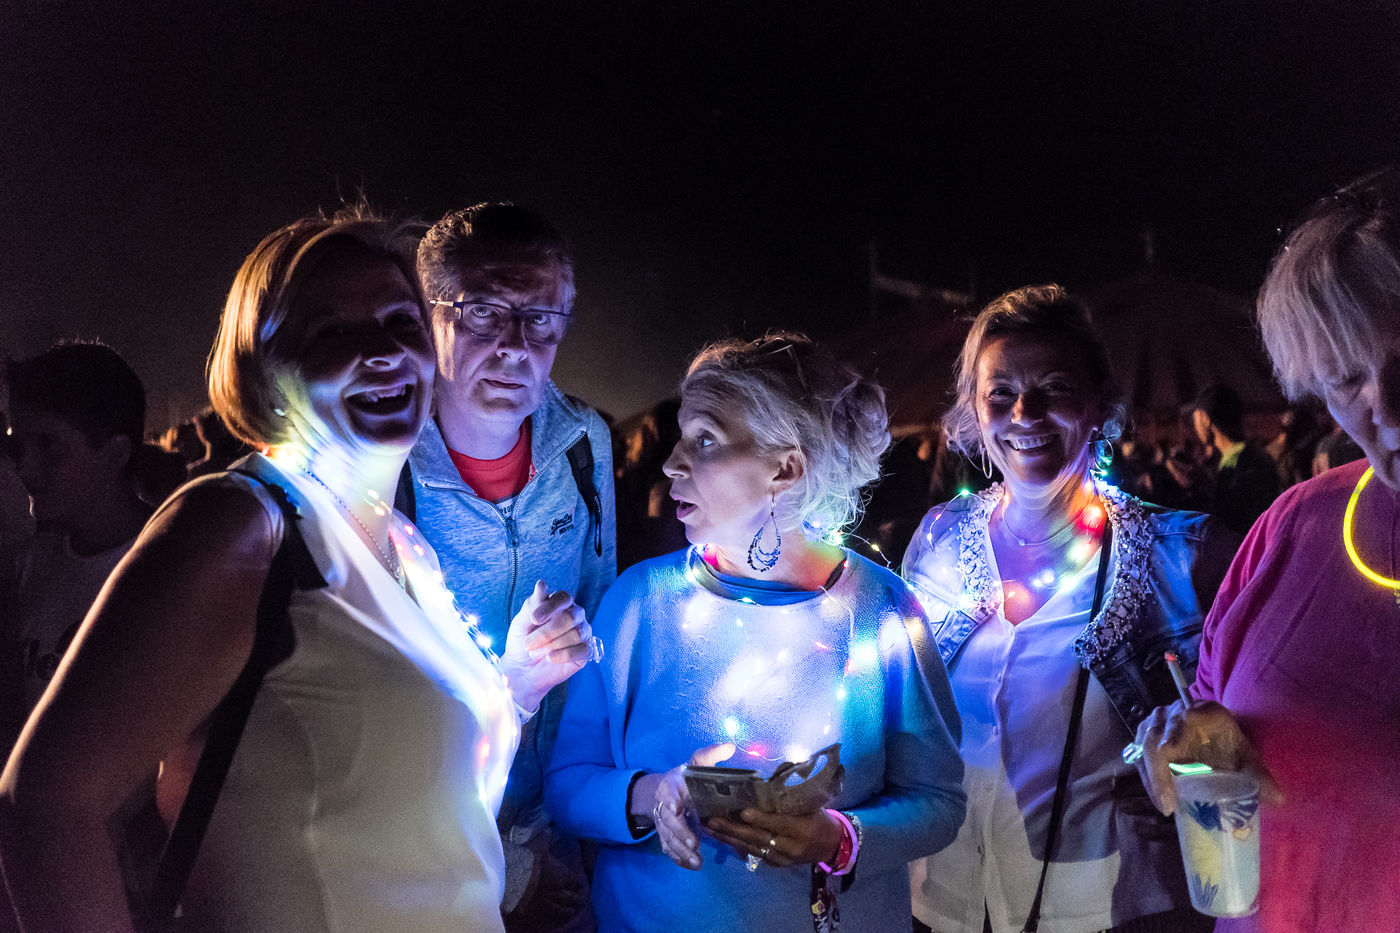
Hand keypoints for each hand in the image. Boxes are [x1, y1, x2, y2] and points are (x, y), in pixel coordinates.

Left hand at [499, 581, 592, 712]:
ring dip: (552, 645)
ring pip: (576, 634)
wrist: (523, 670)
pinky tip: (549, 658)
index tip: (533, 619)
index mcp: (560, 603)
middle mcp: (575, 615)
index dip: (550, 607)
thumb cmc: (521, 642)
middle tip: (528, 644)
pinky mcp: (586, 651)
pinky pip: (582, 650)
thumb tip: (542, 584)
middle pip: (570, 617)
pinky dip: (562, 655)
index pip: (563, 598)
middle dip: (546, 633)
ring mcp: (582, 633)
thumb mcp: (521, 623)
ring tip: (536, 652)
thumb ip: (532, 605)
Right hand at [634, 743, 735, 870]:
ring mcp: (663, 823)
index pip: (668, 792)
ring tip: (696, 860)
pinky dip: (679, 858)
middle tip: (694, 843)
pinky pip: (669, 849)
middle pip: (669, 821)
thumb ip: (710, 755)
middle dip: (680, 833)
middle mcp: (664, 805)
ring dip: (681, 850)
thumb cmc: (685, 778)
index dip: (670, 800)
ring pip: (668, 838)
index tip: (676, 808)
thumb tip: (730, 746)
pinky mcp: (666, 836)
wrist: (660, 792)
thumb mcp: (696, 763)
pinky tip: (692, 865)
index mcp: (671, 785)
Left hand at [705, 807, 843, 868]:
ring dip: (728, 838)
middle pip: (759, 838)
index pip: (778, 823)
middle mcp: (791, 847)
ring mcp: (782, 859)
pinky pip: (753, 854)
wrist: (830, 844)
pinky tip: (721, 837)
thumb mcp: (809, 804)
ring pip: (752, 848)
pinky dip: (736, 845)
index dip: (761, 818)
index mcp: (802, 828)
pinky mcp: (775, 864)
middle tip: (712, 821)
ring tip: (709, 829)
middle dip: (733, 829)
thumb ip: (788, 795)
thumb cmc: (817, 816)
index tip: (742, 811)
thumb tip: (765, 778)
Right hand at [1134, 699, 1282, 814]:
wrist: (1210, 727)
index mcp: (1203, 711)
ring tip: (1165, 805)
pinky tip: (1160, 799)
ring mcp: (1156, 723)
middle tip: (1168, 802)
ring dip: (1152, 778)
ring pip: (1144, 747)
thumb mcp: (1245, 754)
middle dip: (1159, 771)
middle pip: (1157, 737)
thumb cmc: (1227, 741)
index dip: (1175, 735)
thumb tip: (1278, 800)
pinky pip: (1139, 756)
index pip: (1185, 719)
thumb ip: (1259, 774)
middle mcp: (1174, 712)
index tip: (1172, 753)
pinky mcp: (1145, 736)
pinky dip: (1148, 779)